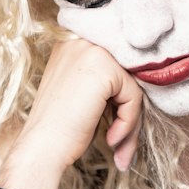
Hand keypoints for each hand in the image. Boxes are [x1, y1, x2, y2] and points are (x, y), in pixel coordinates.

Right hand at [16, 38, 143, 172]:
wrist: (42, 148)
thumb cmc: (60, 129)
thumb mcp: (84, 96)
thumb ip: (108, 84)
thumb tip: (146, 84)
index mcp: (72, 43)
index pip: (115, 61)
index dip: (123, 92)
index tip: (124, 122)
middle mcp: (80, 40)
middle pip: (125, 74)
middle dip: (129, 112)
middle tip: (123, 144)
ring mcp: (92, 51)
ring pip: (132, 86)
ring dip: (131, 122)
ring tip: (119, 147)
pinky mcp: (104, 68)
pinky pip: (133, 96)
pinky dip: (128, 122)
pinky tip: (111, 138)